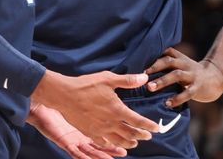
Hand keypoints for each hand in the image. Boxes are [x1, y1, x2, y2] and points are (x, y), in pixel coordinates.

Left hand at [27, 103, 126, 158]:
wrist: (43, 105)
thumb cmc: (62, 105)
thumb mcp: (81, 105)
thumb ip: (96, 103)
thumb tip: (110, 98)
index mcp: (87, 131)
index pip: (105, 138)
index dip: (116, 140)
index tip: (130, 140)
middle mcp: (82, 139)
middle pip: (100, 148)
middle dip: (112, 150)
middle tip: (126, 150)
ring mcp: (73, 142)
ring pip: (89, 153)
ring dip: (100, 156)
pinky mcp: (64, 143)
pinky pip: (74, 153)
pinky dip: (82, 157)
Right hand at [32, 71, 158, 149]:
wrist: (65, 95)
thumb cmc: (86, 85)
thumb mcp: (108, 79)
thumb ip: (127, 80)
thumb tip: (144, 78)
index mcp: (117, 109)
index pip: (138, 121)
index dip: (149, 125)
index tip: (157, 128)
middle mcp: (110, 123)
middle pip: (130, 134)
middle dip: (141, 135)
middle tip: (147, 136)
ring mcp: (100, 130)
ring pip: (119, 141)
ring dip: (129, 142)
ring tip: (135, 142)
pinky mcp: (90, 133)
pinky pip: (104, 143)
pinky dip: (112, 145)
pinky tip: (114, 143)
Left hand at [145, 47, 222, 106]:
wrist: (215, 78)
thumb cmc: (190, 73)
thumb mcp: (180, 65)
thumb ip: (166, 65)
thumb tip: (142, 72)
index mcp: (179, 58)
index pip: (165, 52)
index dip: (152, 55)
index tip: (138, 61)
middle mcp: (185, 64)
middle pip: (169, 61)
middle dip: (155, 67)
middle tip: (141, 74)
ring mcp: (192, 75)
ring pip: (176, 75)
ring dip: (162, 81)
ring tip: (150, 87)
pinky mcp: (198, 87)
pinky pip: (187, 92)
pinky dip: (177, 98)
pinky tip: (168, 103)